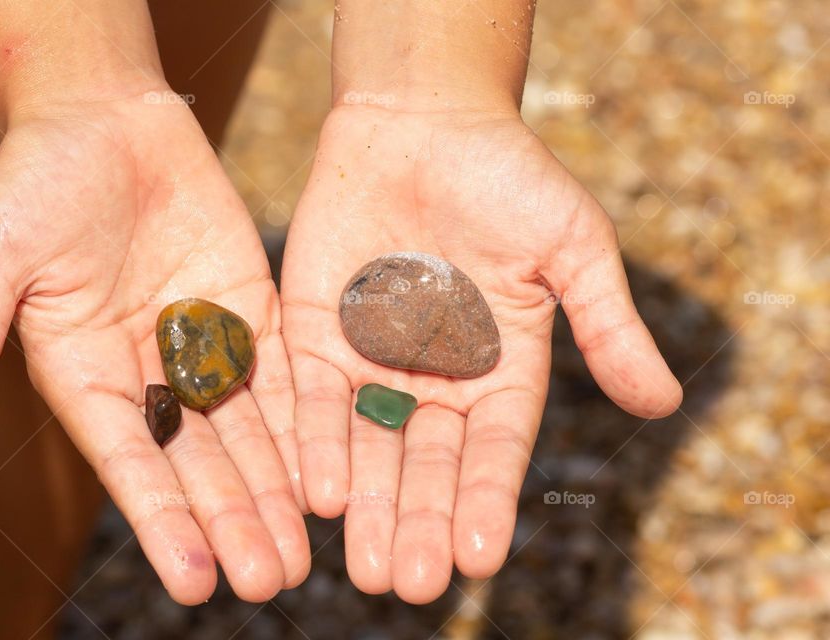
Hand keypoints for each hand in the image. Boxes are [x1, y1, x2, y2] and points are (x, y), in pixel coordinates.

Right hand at [0, 87, 308, 602]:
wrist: (105, 118)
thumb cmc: (38, 180)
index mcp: (86, 375)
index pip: (130, 464)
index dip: (163, 524)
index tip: (196, 583)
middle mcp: (148, 373)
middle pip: (198, 462)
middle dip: (234, 521)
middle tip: (269, 580)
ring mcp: (202, 344)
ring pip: (245, 432)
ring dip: (274, 491)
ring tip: (301, 553)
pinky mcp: (247, 310)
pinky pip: (279, 373)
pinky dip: (301, 422)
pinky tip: (325, 470)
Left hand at [281, 105, 681, 602]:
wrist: (421, 120)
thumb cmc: (507, 176)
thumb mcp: (572, 247)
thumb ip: (606, 325)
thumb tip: (663, 403)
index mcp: (499, 368)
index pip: (493, 450)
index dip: (487, 501)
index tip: (481, 557)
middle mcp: (433, 378)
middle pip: (425, 465)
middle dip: (419, 523)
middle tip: (410, 584)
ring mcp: (371, 359)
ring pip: (366, 447)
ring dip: (366, 506)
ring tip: (368, 567)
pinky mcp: (316, 333)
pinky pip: (314, 398)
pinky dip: (316, 442)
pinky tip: (319, 493)